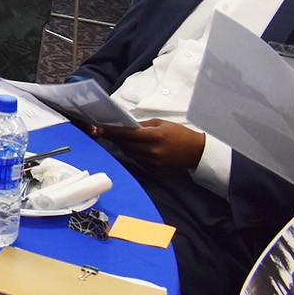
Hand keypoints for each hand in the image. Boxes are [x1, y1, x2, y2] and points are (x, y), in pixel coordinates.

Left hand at [91, 119, 205, 170]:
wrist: (197, 152)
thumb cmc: (180, 134)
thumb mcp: (161, 123)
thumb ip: (142, 126)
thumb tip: (123, 125)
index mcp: (154, 137)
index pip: (126, 134)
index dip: (110, 132)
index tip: (97, 129)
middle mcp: (152, 151)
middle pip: (124, 145)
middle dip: (114, 137)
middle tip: (105, 131)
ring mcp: (153, 163)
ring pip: (129, 153)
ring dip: (123, 145)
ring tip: (123, 138)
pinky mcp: (154, 170)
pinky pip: (137, 161)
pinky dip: (133, 153)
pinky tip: (136, 148)